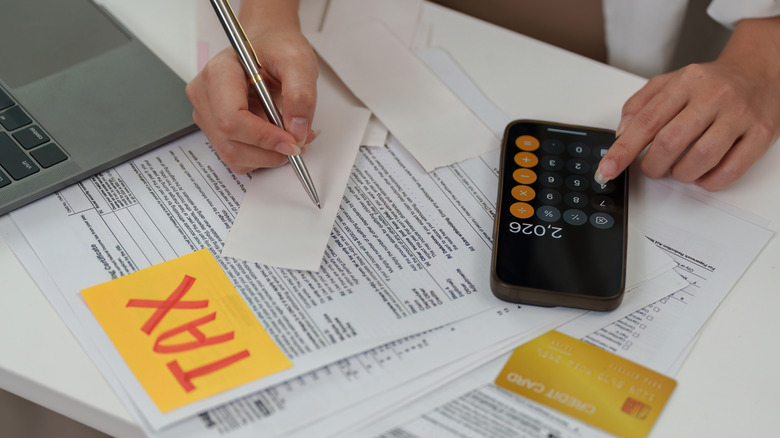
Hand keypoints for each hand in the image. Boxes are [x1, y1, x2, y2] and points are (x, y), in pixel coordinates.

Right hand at [186, 23, 318, 173]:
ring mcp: (208, 115)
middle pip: (230, 143)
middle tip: (300, 143)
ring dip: (268, 157)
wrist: (268, 48)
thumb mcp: (298, 61)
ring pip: (234, 155)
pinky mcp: (216, 130)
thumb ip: (301, 94)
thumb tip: (297, 130)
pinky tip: (278, 140)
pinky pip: (238, 157)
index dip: (262, 137)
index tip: (291, 142)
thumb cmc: (277, 49)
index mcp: (219, 73)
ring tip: (293, 139)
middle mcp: (205, 96)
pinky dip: (262, 157)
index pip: (230, 118)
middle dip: (269, 151)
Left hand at [595, 16, 779, 190]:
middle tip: (651, 168)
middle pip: (670, 142)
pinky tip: (703, 174)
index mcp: (686, 82)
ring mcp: (740, 115)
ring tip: (678, 169)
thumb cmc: (710, 83)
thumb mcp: (670, 82)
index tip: (606, 170)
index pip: (646, 121)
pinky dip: (709, 181)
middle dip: (652, 166)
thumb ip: (641, 104)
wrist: (760, 70)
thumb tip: (622, 132)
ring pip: (700, 158)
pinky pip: (730, 170)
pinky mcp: (761, 134)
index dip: (623, 150)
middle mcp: (713, 96)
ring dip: (681, 174)